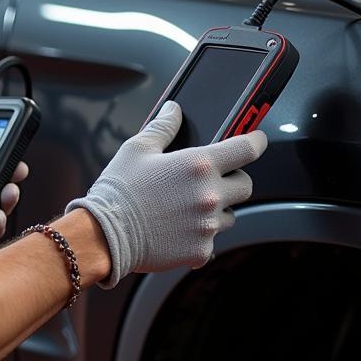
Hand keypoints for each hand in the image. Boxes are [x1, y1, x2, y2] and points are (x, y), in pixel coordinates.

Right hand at [64, 101, 267, 287]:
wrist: (104, 234)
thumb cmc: (119, 190)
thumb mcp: (137, 149)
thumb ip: (162, 128)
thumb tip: (173, 110)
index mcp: (198, 165)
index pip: (245, 149)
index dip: (255, 142)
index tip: (255, 140)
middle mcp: (210, 195)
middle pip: (245, 185)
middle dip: (232, 179)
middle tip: (207, 180)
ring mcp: (207, 225)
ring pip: (230, 214)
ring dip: (216, 209)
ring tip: (184, 208)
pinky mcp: (201, 250)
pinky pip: (211, 240)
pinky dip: (199, 235)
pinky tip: (176, 229)